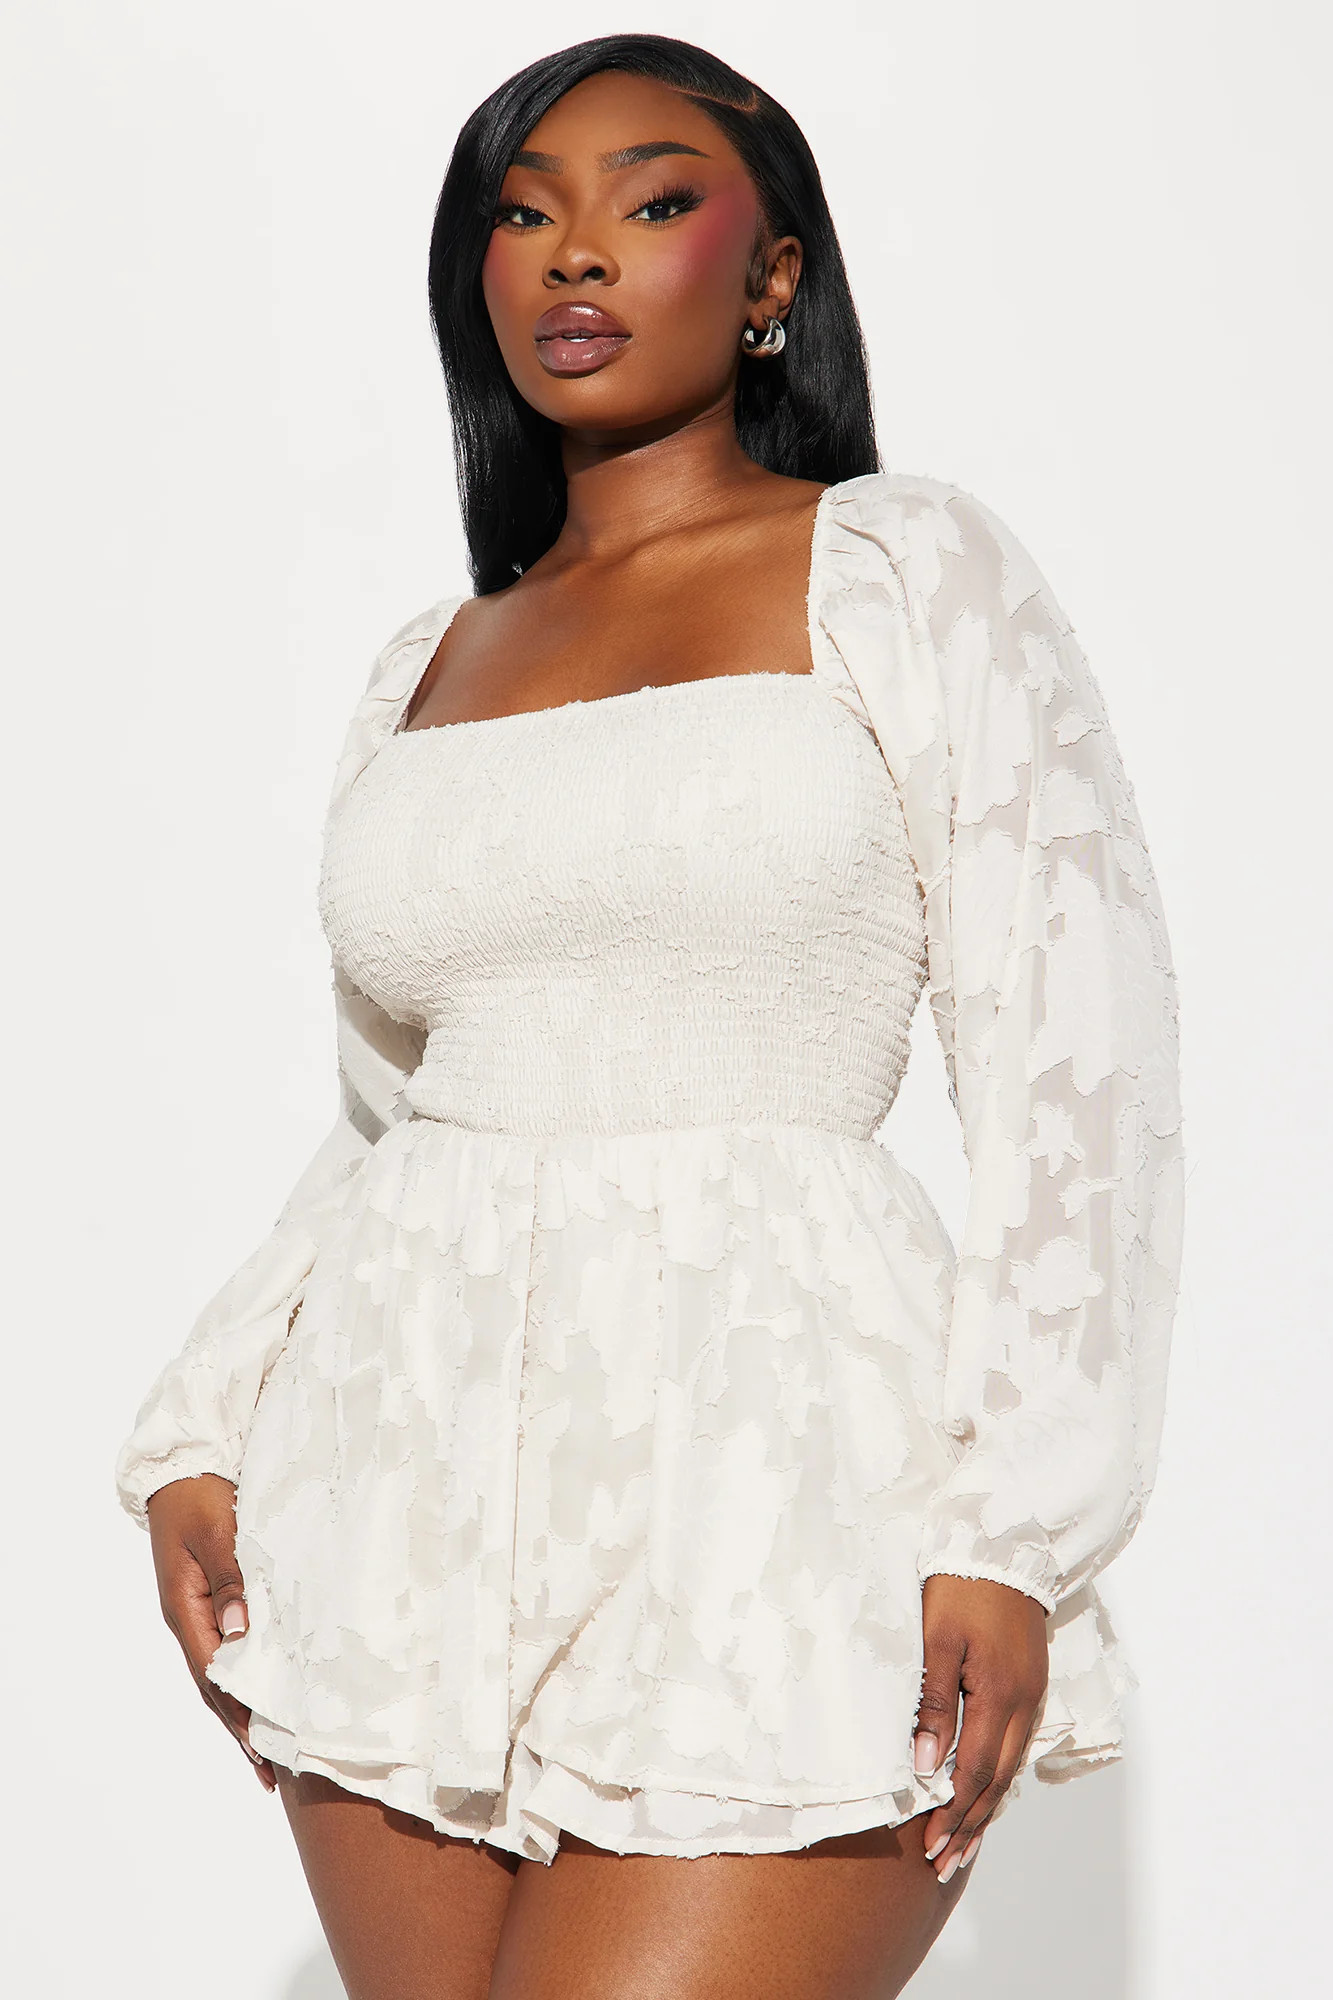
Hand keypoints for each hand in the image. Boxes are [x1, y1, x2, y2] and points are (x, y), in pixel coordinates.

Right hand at [146, 1473, 275, 1790]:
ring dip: (246, 1706)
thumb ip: (231, 1579)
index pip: (214, 1675)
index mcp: (186, 1609)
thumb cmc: (199, 1495)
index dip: (238, 1714)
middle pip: (215, 1685)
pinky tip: (267, 1689)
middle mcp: (190, 1617)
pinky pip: (232, 1644)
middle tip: (273, 1772)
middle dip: (242, 1727)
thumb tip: (240, 1631)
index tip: (264, 1749)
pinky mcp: (215, 1595)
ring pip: (224, 1670)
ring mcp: (200, 1609)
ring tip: (272, 1748)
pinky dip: (248, 1673)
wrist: (184, 1466)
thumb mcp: (215, 1532)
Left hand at [912, 1574, 1047, 1881]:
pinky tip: (985, 1794)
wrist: (1005, 1546)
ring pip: (1009, 1769)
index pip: (975, 1772)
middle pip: (996, 1781)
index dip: (952, 1814)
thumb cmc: (961, 1587)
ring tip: (963, 1847)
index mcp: (999, 1694)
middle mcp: (1023, 1704)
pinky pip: (1015, 1747)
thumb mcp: (937, 1638)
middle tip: (943, 1864)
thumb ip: (934, 1701)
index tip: (930, 1847)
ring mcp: (1030, 1696)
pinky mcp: (1029, 1686)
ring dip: (985, 1810)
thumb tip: (928, 1765)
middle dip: (970, 1826)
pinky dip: (998, 1779)